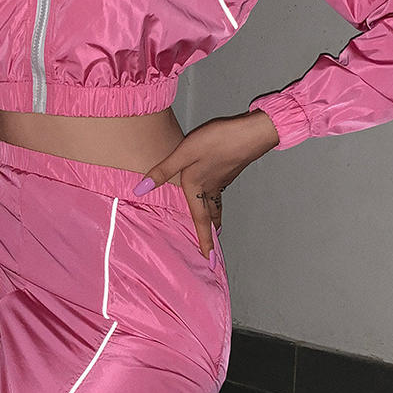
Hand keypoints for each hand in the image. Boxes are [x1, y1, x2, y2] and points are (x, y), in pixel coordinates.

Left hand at [135, 109, 279, 257]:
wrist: (251, 132)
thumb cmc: (218, 141)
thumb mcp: (185, 153)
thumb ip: (163, 171)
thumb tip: (140, 190)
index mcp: (199, 188)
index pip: (201, 222)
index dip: (205, 242)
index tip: (210, 260)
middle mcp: (212, 188)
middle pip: (212, 217)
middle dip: (211, 233)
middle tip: (211, 249)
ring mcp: (223, 179)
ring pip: (217, 205)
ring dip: (215, 219)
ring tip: (214, 227)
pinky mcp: (229, 170)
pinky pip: (220, 193)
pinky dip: (217, 202)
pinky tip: (213, 194)